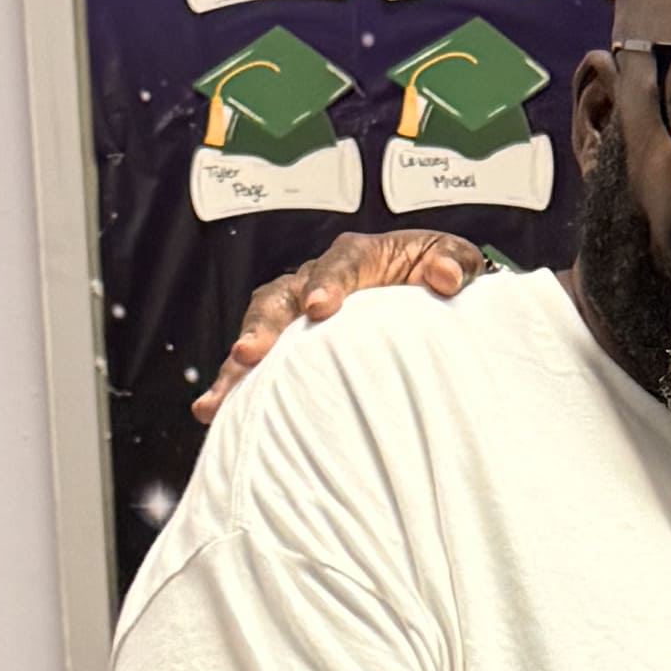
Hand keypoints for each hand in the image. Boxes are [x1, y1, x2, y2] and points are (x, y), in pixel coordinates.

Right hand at [192, 230, 491, 424]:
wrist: (424, 294)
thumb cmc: (437, 273)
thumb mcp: (455, 260)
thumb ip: (454, 262)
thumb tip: (446, 275)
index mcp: (358, 257)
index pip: (339, 265)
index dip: (327, 283)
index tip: (321, 308)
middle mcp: (317, 279)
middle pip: (281, 297)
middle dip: (263, 326)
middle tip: (248, 354)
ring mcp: (297, 312)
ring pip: (259, 329)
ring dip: (236, 365)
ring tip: (218, 399)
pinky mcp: (290, 345)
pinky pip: (258, 364)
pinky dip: (237, 385)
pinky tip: (215, 413)